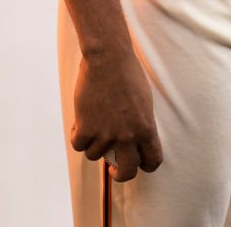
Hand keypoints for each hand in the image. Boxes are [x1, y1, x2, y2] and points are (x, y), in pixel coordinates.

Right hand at [71, 43, 163, 182]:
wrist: (108, 57)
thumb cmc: (127, 72)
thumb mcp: (144, 99)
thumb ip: (140, 121)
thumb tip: (135, 138)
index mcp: (146, 127)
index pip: (153, 160)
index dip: (146, 166)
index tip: (138, 163)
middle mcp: (128, 135)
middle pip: (127, 171)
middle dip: (120, 174)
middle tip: (113, 167)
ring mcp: (106, 134)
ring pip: (96, 155)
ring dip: (93, 144)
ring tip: (93, 125)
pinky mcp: (86, 128)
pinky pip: (79, 145)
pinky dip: (77, 136)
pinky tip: (80, 123)